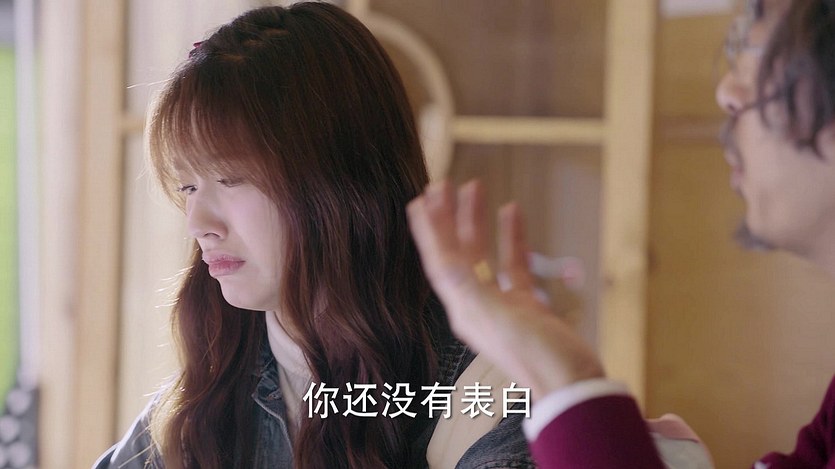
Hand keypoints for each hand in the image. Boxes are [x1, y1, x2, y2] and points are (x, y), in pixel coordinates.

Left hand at [407, 180, 603, 399]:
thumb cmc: (535, 355)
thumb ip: (468, 290)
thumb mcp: (496, 319)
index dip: (428, 230)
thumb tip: (444, 262)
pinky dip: (512, 236)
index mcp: (462, 307)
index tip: (419, 199)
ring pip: (482, 253)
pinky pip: (513, 263)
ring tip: (475, 187)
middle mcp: (475, 303)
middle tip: (444, 184)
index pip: (438, 260)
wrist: (572, 384)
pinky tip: (513, 211)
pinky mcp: (526, 304)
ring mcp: (501, 303)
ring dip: (476, 221)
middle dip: (448, 218)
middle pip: (455, 252)